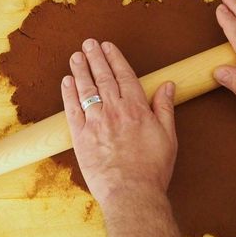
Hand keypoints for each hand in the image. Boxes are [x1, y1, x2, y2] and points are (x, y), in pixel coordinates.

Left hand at [61, 39, 176, 205]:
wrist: (132, 193)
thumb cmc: (153, 168)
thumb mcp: (168, 137)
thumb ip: (165, 109)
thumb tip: (167, 86)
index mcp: (137, 109)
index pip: (124, 76)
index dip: (115, 59)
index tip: (108, 46)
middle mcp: (114, 111)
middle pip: (103, 78)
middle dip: (96, 58)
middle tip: (89, 43)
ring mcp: (95, 123)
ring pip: (86, 89)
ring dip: (80, 70)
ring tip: (76, 55)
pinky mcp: (81, 137)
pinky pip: (72, 110)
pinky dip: (68, 94)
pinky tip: (67, 81)